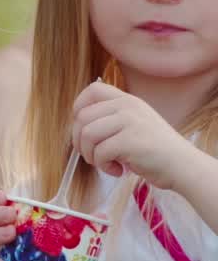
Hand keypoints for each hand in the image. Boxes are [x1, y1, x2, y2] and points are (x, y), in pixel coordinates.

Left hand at [71, 82, 190, 188]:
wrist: (182, 165)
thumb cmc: (153, 150)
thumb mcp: (133, 124)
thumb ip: (110, 119)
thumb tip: (77, 127)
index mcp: (127, 100)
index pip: (92, 90)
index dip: (78, 107)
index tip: (81, 127)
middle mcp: (128, 106)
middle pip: (82, 117)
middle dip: (80, 141)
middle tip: (93, 155)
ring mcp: (130, 122)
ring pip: (87, 134)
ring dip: (90, 155)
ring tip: (105, 163)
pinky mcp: (130, 140)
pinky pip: (99, 152)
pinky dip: (103, 166)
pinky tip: (118, 169)